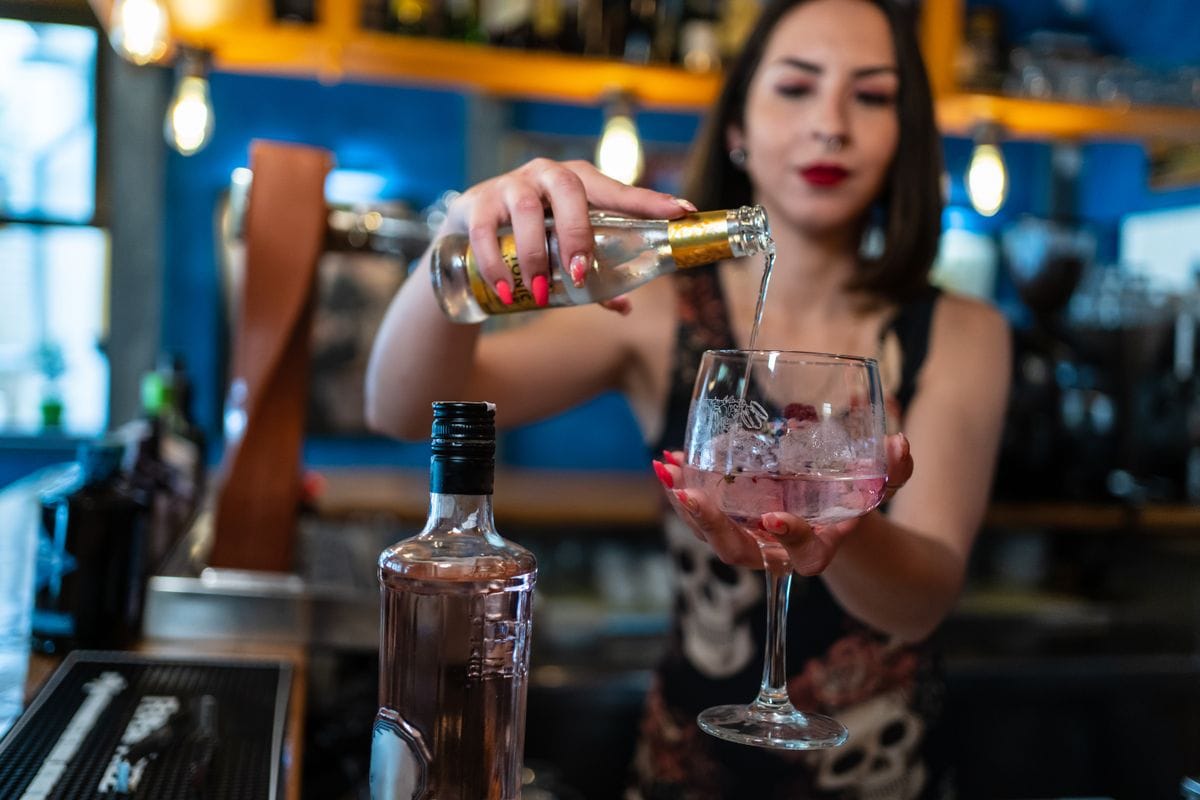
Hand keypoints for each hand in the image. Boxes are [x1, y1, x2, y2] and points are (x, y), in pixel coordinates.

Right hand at [441, 158, 695, 311]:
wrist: (469, 228)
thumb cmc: (533, 235)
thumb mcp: (563, 250)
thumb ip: (593, 275)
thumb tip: (625, 307)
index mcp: (580, 182)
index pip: (618, 190)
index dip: (650, 201)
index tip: (683, 211)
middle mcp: (547, 175)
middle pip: (569, 192)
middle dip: (577, 235)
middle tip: (580, 273)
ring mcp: (511, 184)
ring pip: (526, 212)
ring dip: (536, 256)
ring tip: (540, 293)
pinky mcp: (477, 202)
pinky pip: (485, 232)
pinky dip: (496, 264)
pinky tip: (508, 292)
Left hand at [652, 433, 913, 574]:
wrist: (830, 516)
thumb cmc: (854, 500)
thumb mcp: (878, 485)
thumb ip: (893, 471)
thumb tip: (901, 444)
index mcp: (818, 546)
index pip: (804, 553)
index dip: (790, 537)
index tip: (773, 517)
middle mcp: (776, 550)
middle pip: (738, 553)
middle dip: (711, 526)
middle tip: (689, 495)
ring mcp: (749, 538)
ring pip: (711, 535)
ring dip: (686, 506)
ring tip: (668, 470)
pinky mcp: (730, 522)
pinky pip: (701, 514)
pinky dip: (682, 488)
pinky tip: (666, 461)